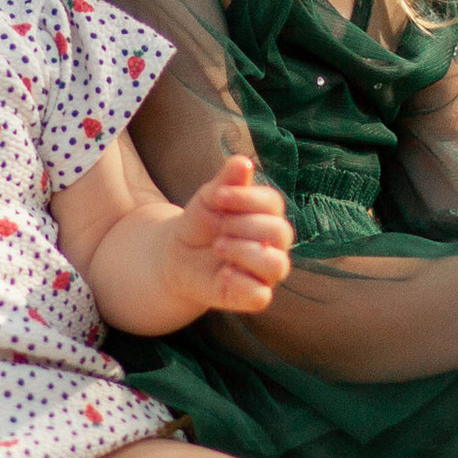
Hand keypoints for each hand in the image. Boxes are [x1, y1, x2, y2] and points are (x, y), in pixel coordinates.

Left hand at [162, 153, 294, 315]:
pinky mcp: (252, 296)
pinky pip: (261, 295)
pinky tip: (222, 272)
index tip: (217, 197)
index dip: (246, 198)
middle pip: (281, 232)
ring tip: (219, 246)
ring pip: (277, 265)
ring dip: (244, 252)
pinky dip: (242, 282)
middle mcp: (273, 244)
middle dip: (244, 225)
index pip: (273, 203)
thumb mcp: (208, 199)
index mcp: (266, 215)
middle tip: (218, 226)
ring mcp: (264, 272)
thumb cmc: (200, 223)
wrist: (176, 255)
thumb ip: (227, 181)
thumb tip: (244, 162)